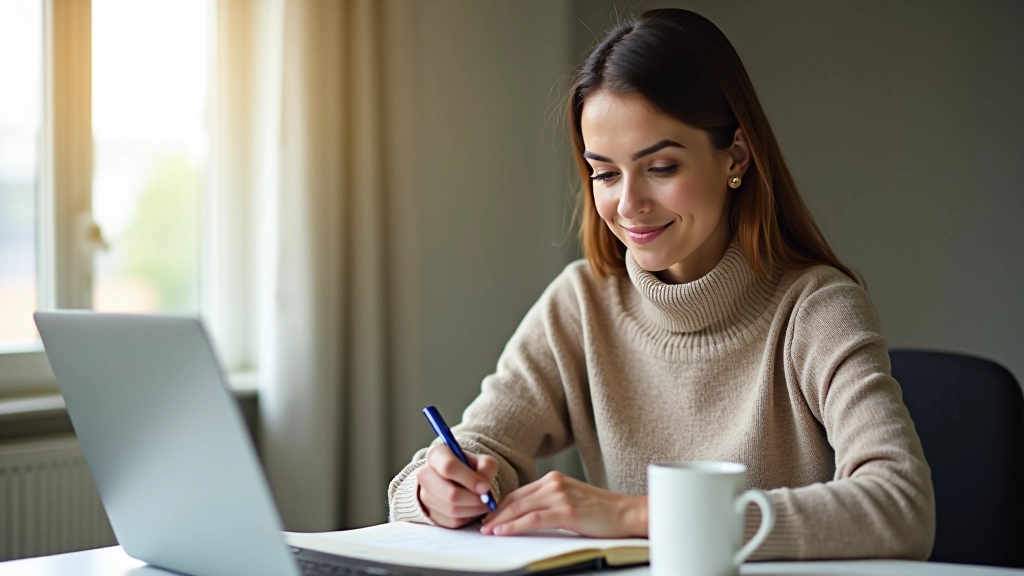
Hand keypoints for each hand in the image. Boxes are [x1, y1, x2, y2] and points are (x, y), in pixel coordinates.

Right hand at [416, 444, 498, 528]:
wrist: (456, 480)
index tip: (486, 486)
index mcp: (436, 454)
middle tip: (486, 499)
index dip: (470, 479)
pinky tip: (472, 508)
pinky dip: (467, 517)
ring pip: (452, 510)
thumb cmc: (470, 468)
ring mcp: (425, 495)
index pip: (449, 466)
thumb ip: (486, 468)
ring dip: (473, 509)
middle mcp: (425, 474)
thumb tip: (483, 487)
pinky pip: (452, 521)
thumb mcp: (482, 461)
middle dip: (473, 499)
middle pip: (450, 493)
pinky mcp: (430, 513)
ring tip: (482, 503)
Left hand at [479, 471, 646, 537]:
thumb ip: (550, 504)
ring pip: (520, 507)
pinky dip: (514, 525)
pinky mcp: (567, 511)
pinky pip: (533, 518)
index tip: (488, 516)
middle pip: (515, 499)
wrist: (628, 513)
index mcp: (554, 479)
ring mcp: (561, 495)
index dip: (500, 506)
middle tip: (480, 525)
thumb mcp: (572, 501)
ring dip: (500, 520)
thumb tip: (525, 517)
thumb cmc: (603, 512)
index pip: (519, 492)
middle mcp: (555, 483)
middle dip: (495, 513)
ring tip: (487, 531)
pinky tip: (503, 531)